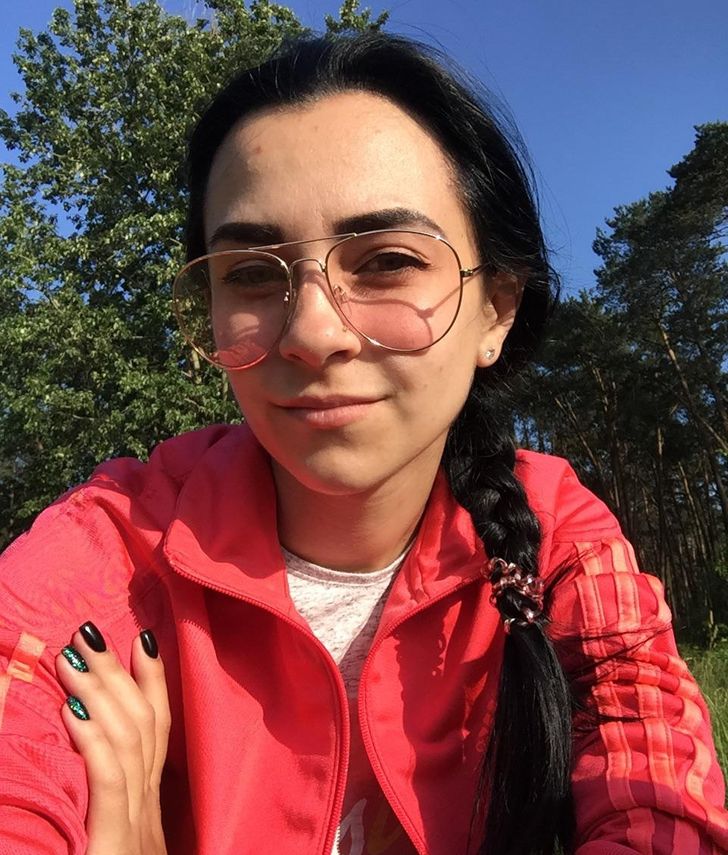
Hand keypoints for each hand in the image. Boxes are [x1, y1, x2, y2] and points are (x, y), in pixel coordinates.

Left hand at [56, 622, 170, 854]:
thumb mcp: (114, 845)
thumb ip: (113, 806)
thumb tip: (90, 752)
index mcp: (147, 810)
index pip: (158, 731)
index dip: (153, 682)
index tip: (142, 639)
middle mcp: (149, 812)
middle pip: (144, 726)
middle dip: (118, 674)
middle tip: (92, 631)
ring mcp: (135, 829)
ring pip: (128, 742)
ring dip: (99, 694)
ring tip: (72, 657)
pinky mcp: (114, 847)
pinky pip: (110, 782)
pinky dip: (94, 741)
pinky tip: (72, 714)